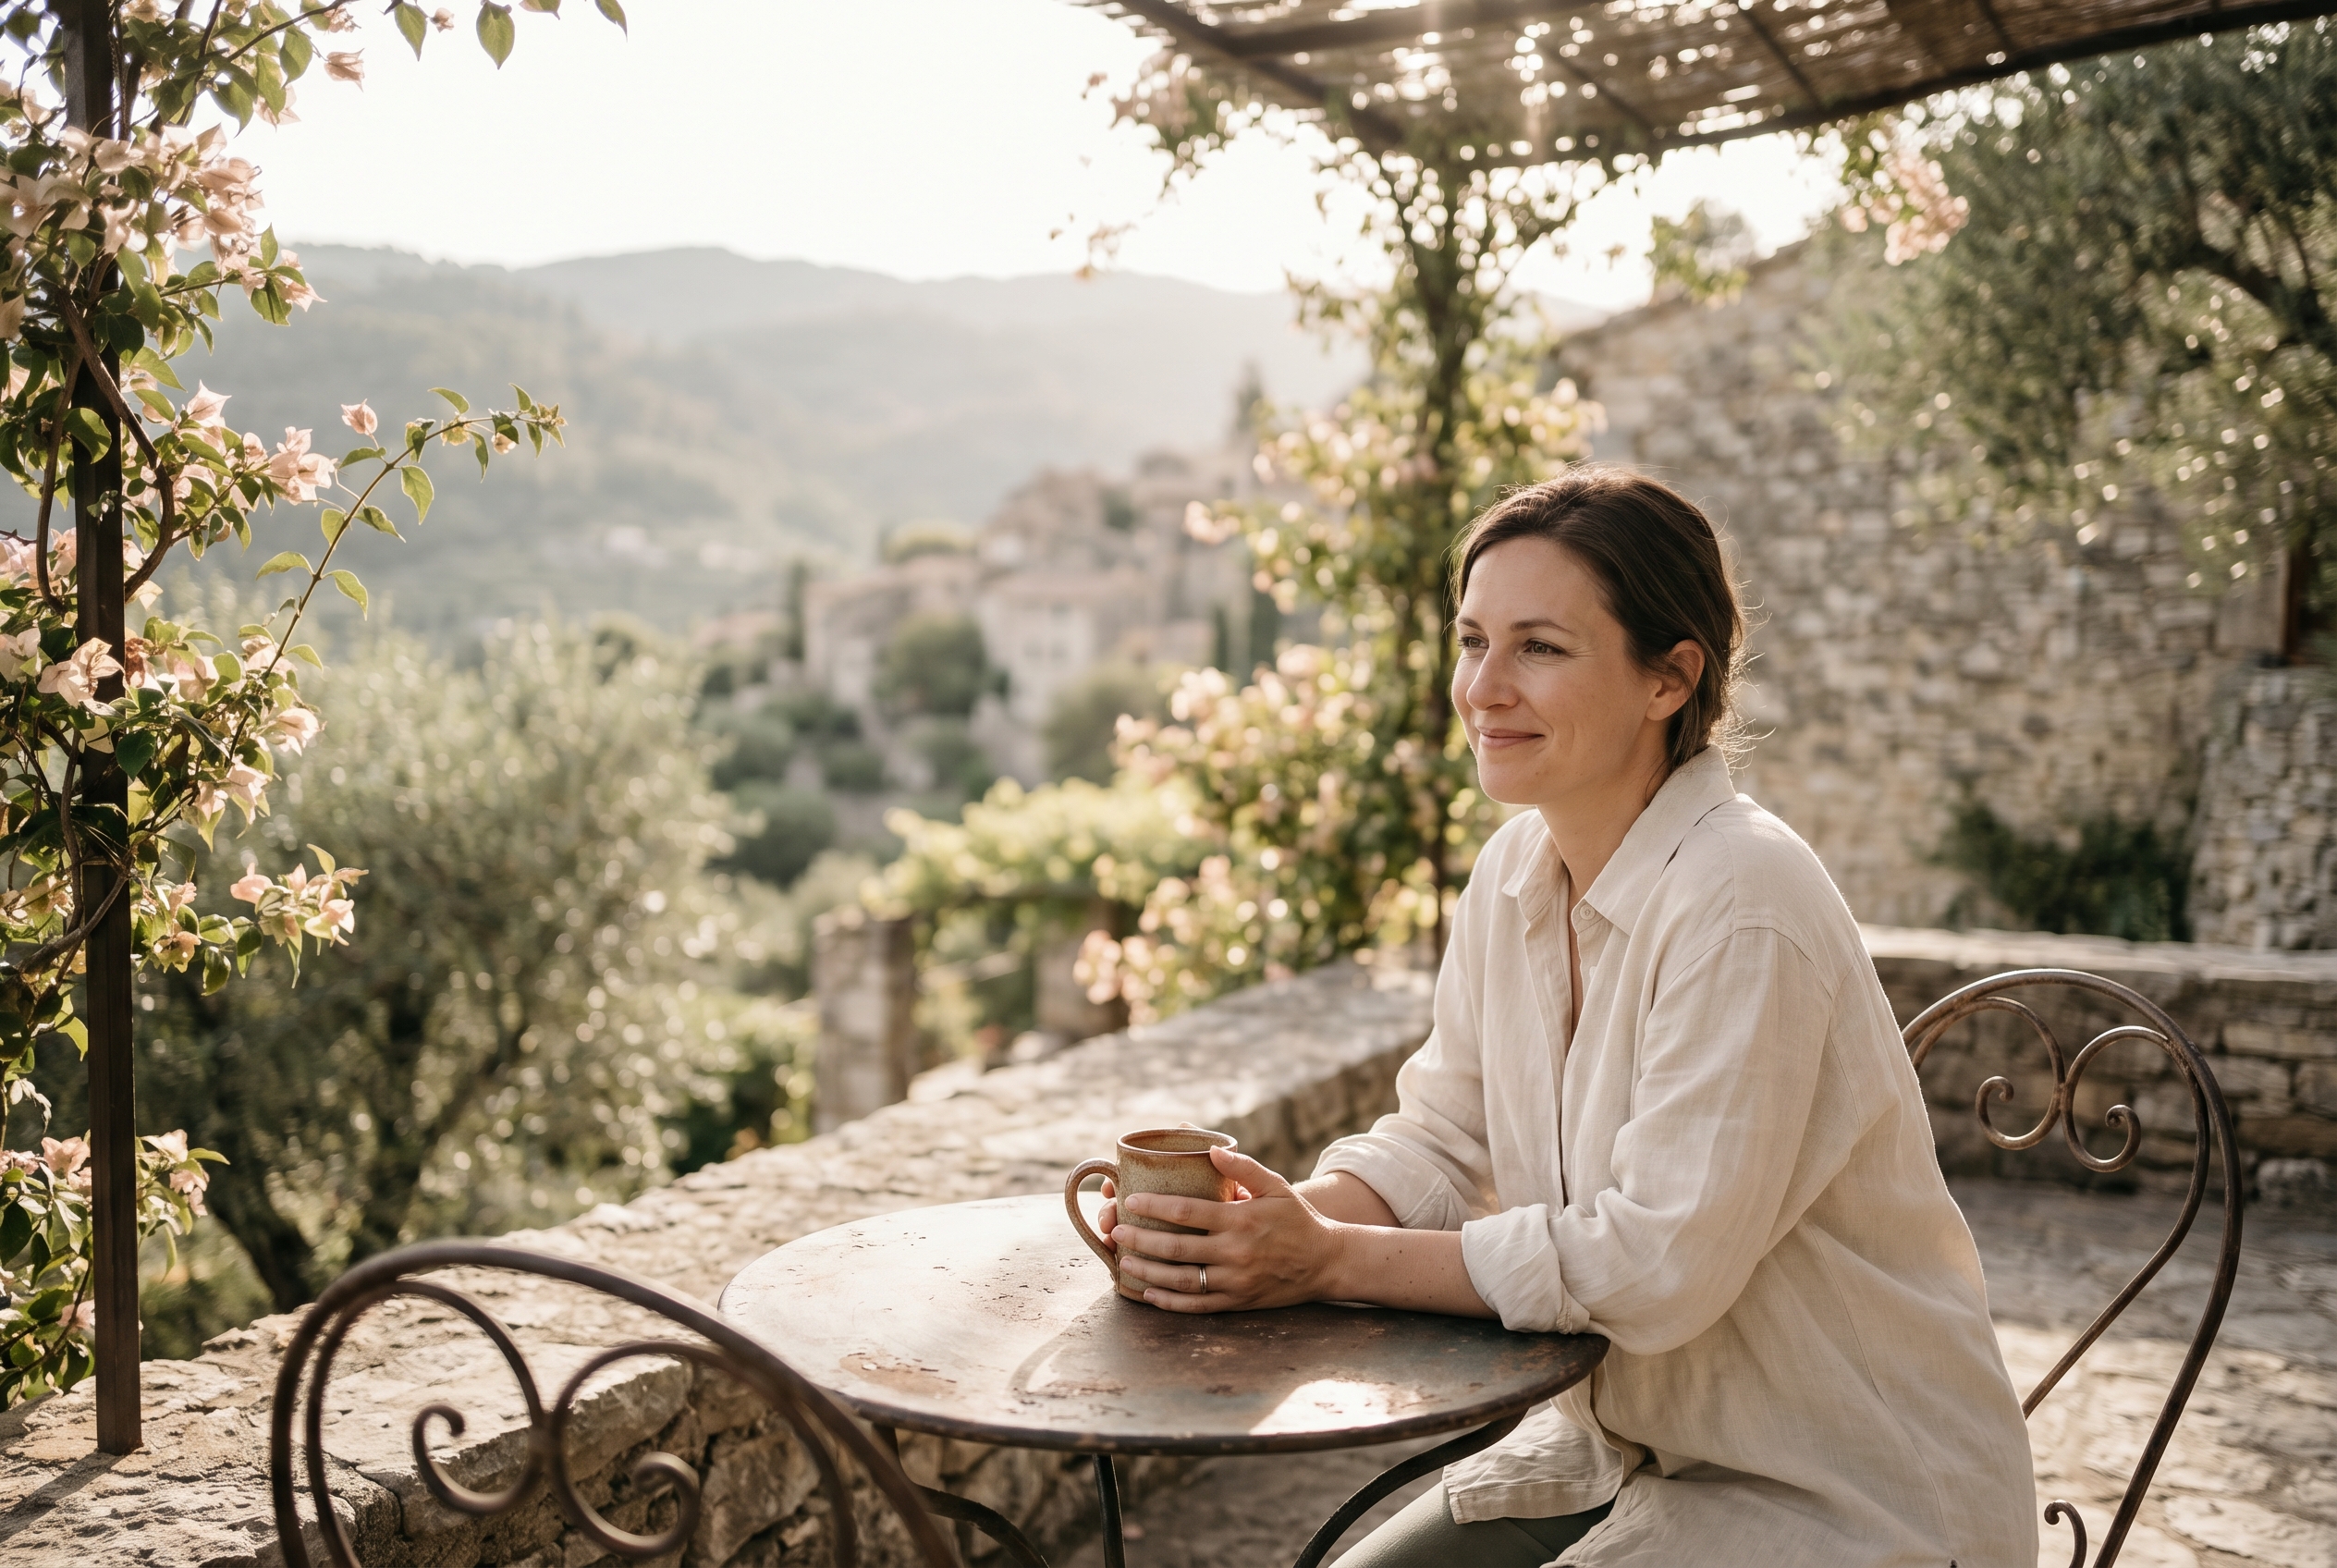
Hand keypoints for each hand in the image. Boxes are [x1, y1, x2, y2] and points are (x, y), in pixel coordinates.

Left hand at [1110, 1147, 1342, 1313]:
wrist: (1326, 1262)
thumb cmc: (1296, 1219)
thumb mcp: (1277, 1186)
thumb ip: (1244, 1167)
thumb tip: (1211, 1150)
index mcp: (1241, 1219)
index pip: (1187, 1212)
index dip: (1154, 1206)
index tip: (1131, 1200)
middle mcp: (1236, 1252)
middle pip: (1177, 1248)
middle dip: (1140, 1239)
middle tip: (1115, 1231)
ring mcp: (1236, 1281)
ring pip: (1181, 1280)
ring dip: (1148, 1272)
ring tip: (1124, 1260)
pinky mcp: (1238, 1302)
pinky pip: (1197, 1306)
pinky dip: (1169, 1303)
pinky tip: (1148, 1294)